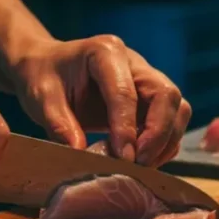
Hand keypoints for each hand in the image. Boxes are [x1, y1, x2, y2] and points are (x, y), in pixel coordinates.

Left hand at [10, 35, 190, 166]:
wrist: (45, 67)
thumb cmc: (42, 77)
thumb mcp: (41, 98)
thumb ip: (59, 124)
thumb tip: (81, 154)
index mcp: (105, 52)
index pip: (125, 92)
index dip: (127, 128)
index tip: (123, 158)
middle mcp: (134, 62)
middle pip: (167, 95)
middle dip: (158, 133)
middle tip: (138, 163)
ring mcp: (146, 79)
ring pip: (177, 108)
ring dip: (166, 141)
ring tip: (141, 166)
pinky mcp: (150, 98)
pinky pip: (171, 121)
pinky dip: (164, 144)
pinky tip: (142, 161)